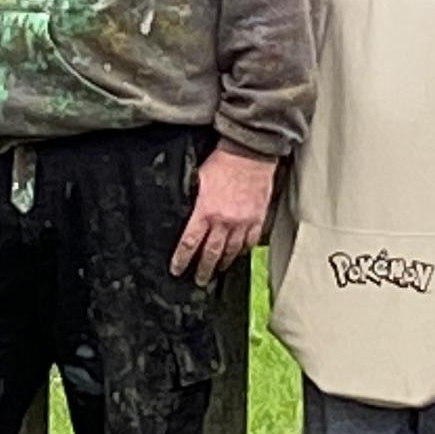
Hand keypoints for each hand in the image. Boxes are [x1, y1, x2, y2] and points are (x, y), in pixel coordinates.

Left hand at [169, 145, 279, 282]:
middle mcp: (224, 221)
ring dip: (223, 263)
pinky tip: (238, 254)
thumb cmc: (222, 162)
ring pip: (231, 251)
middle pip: (210, 253)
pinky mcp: (258, 219)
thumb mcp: (198, 178)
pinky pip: (250, 241)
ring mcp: (243, 222)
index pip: (189, 243)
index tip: (177, 270)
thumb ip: (193, 199)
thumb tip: (184, 211)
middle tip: (199, 280)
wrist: (250, 153)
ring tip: (217, 270)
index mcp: (205, 211)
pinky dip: (243, 250)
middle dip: (203, 270)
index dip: (181, 260)